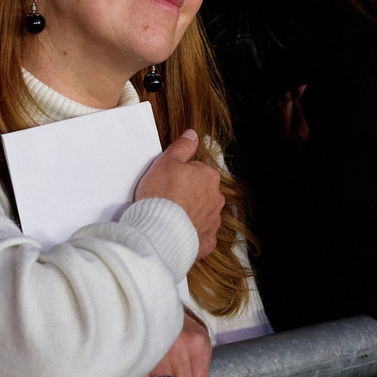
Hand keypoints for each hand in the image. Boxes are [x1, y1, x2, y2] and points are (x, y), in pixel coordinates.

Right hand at [136, 129, 221, 259]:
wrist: (159, 230)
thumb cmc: (162, 195)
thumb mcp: (167, 161)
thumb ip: (182, 147)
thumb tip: (192, 135)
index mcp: (209, 177)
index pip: (198, 171)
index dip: (181, 175)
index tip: (169, 181)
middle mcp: (216, 199)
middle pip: (203, 192)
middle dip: (189, 195)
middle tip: (168, 198)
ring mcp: (213, 221)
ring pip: (203, 214)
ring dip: (191, 214)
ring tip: (171, 217)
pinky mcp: (207, 241)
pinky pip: (202, 236)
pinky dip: (192, 234)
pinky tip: (179, 233)